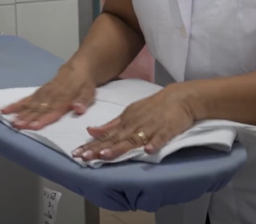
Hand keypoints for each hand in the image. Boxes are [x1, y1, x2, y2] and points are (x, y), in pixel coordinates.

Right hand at [1, 64, 95, 129]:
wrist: (78, 68)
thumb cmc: (84, 84)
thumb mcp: (89, 92)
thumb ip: (83, 101)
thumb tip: (78, 109)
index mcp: (64, 98)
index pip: (53, 110)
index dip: (43, 119)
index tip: (33, 126)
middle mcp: (51, 96)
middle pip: (38, 108)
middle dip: (28, 118)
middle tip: (17, 126)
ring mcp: (43, 93)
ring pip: (31, 104)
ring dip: (21, 114)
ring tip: (12, 122)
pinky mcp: (38, 92)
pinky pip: (26, 98)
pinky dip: (16, 104)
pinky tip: (5, 110)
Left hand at [74, 84, 197, 161]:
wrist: (179, 97)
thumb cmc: (153, 107)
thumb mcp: (129, 113)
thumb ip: (111, 125)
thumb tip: (90, 132)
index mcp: (125, 121)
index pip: (106, 135)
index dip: (91, 145)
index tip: (77, 154)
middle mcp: (134, 124)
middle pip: (115, 139)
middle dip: (99, 148)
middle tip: (84, 157)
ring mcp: (150, 127)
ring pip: (133, 139)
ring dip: (120, 148)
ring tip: (106, 155)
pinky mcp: (166, 130)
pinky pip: (159, 138)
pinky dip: (154, 143)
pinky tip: (148, 151)